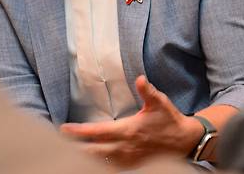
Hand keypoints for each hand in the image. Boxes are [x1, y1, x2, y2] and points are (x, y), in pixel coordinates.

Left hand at [60, 75, 201, 168]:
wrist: (185, 141)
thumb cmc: (170, 119)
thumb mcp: (160, 102)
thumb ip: (148, 91)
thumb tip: (140, 79)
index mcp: (129, 130)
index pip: (98, 132)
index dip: (80, 132)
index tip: (64, 129)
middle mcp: (126, 147)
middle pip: (94, 151)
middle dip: (76, 148)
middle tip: (58, 144)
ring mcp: (129, 159)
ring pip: (101, 162)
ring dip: (85, 158)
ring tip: (68, 153)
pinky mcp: (133, 166)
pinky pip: (111, 168)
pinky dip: (98, 165)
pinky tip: (89, 162)